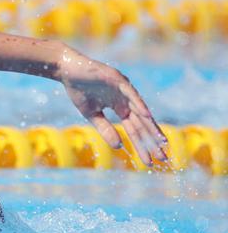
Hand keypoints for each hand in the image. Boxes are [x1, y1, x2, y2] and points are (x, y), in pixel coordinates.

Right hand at [57, 47, 166, 165]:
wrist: (68, 70)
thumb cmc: (79, 90)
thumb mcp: (91, 115)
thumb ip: (105, 129)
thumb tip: (119, 147)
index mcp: (120, 108)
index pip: (134, 131)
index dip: (143, 146)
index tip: (150, 162)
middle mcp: (126, 100)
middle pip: (142, 124)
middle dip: (152, 141)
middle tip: (164, 157)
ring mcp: (124, 89)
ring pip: (141, 111)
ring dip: (151, 126)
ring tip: (161, 141)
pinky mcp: (117, 79)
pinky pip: (130, 94)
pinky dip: (139, 104)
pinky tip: (146, 116)